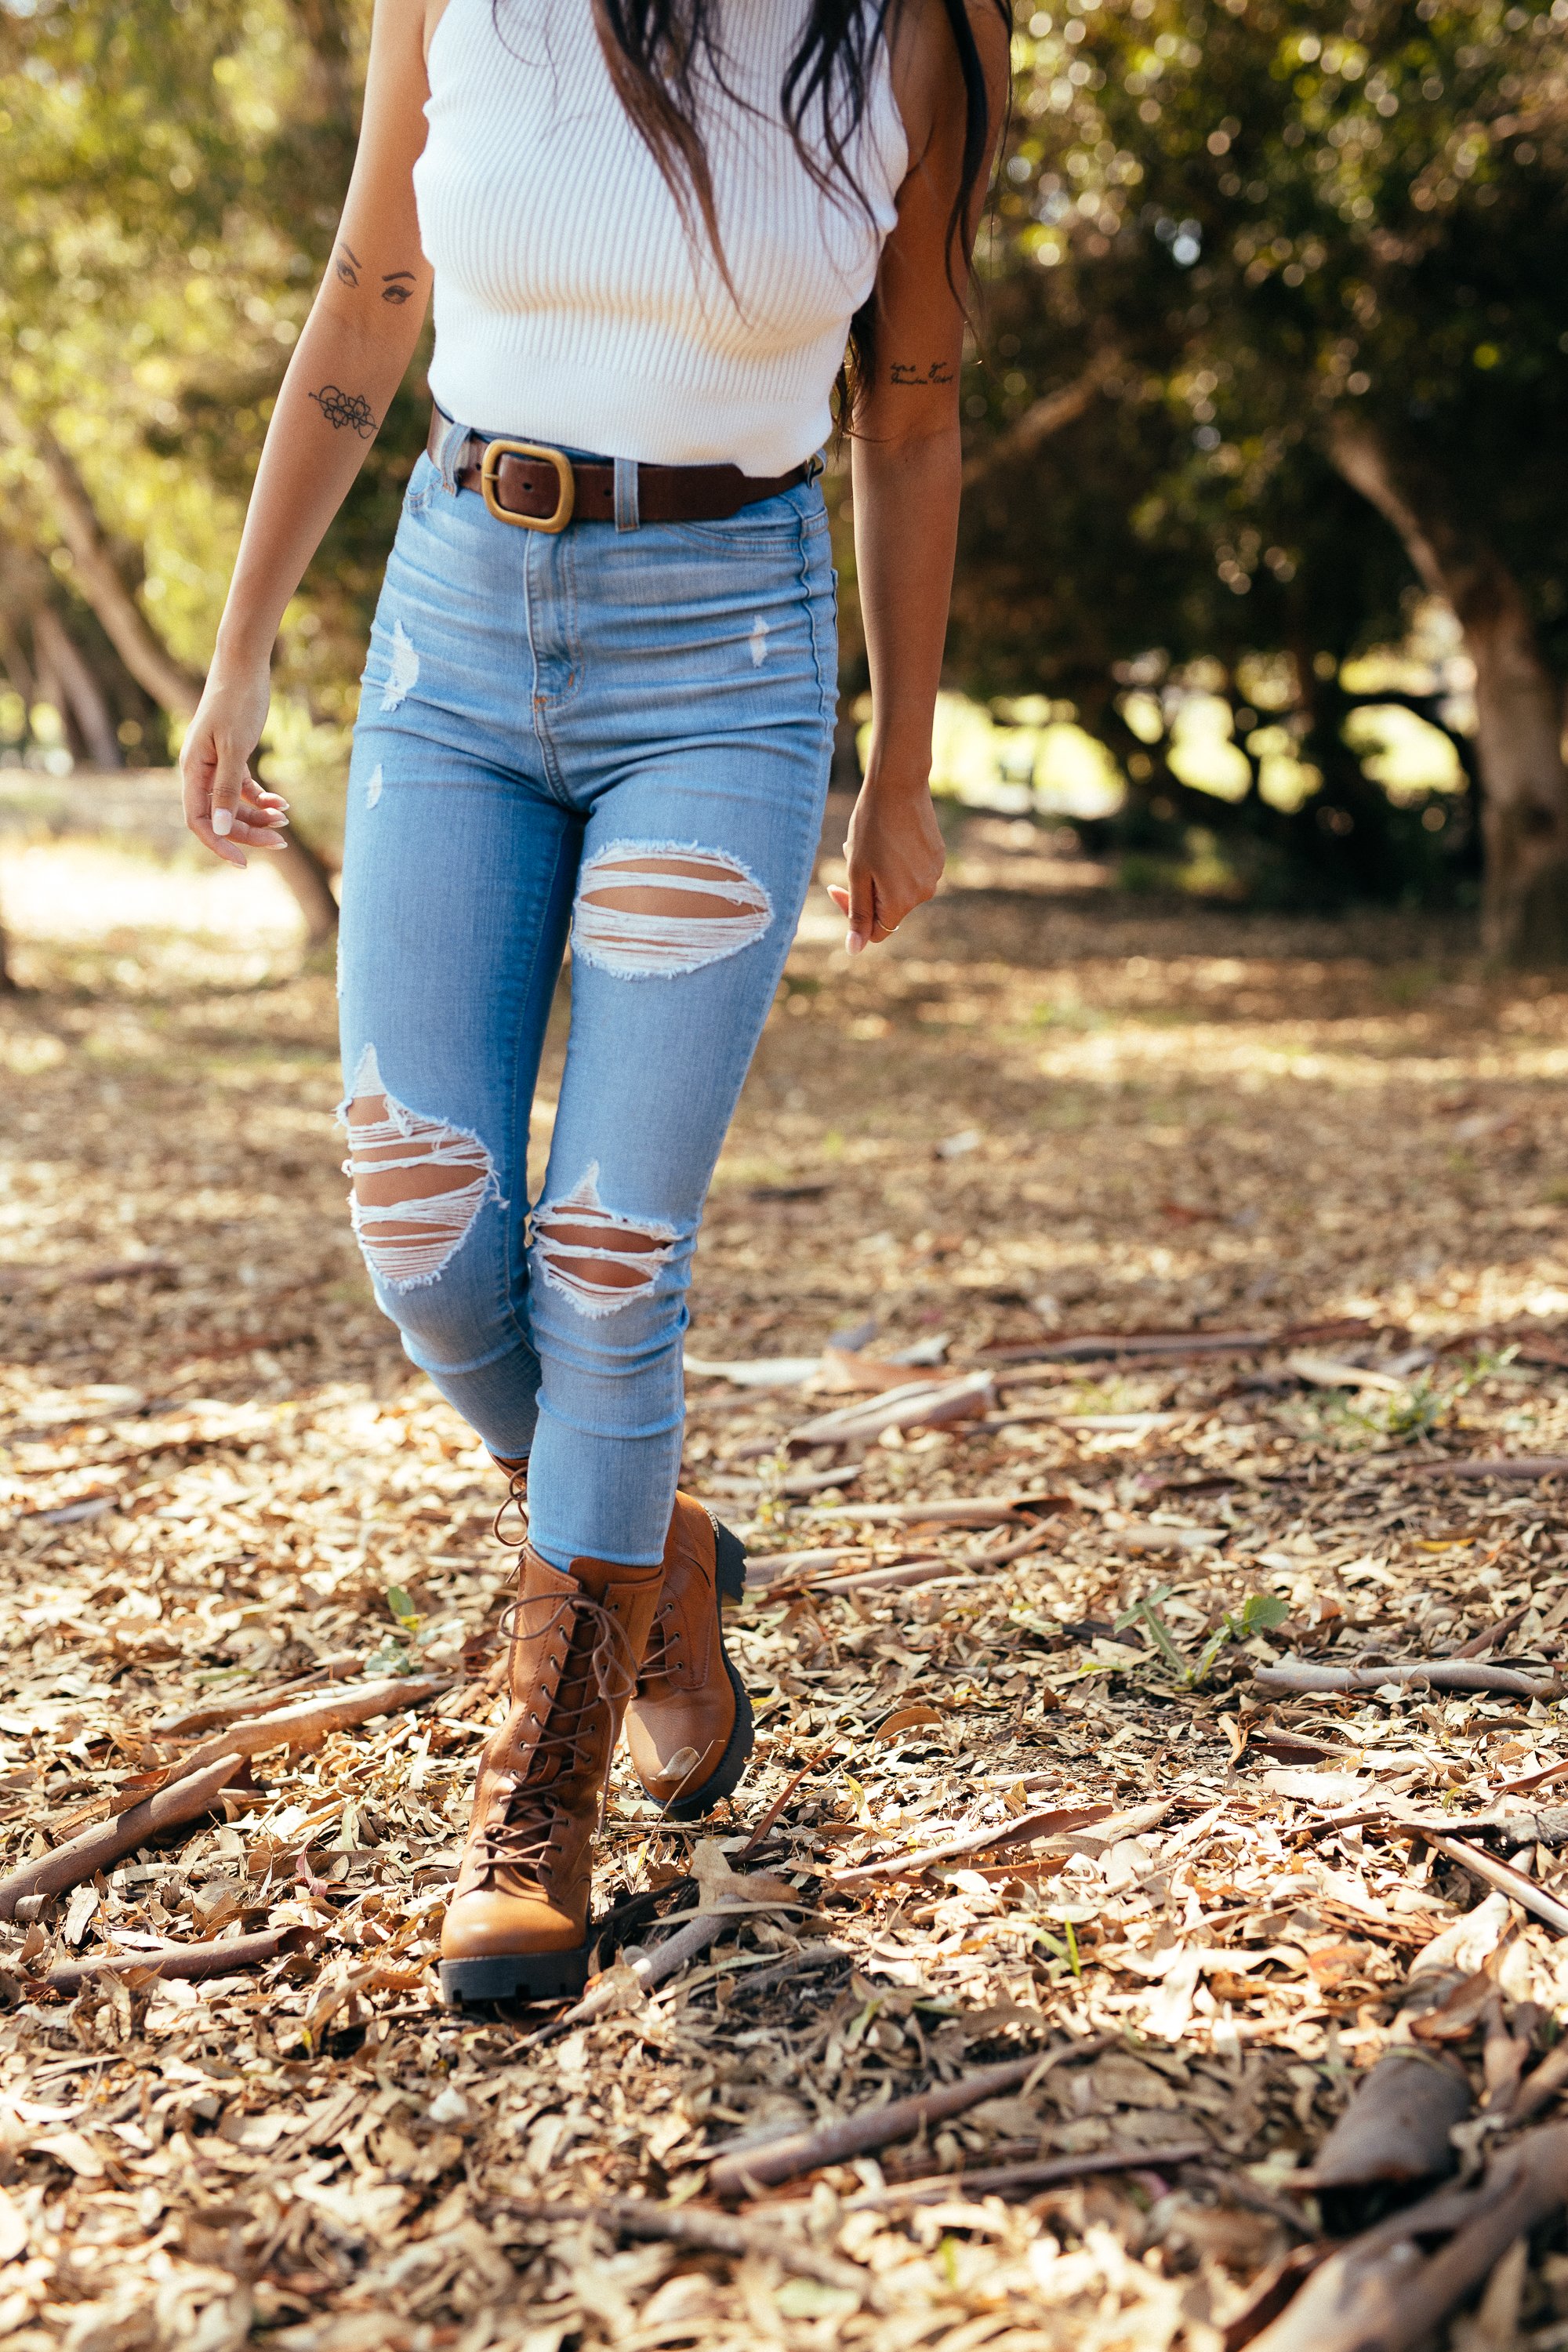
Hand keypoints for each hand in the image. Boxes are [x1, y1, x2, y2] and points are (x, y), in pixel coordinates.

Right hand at [179, 664, 288, 867]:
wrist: (244, 666)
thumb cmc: (237, 702)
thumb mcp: (234, 748)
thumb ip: (228, 789)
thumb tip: (222, 830)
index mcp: (192, 770)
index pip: (199, 821)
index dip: (220, 844)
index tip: (245, 863)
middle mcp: (200, 771)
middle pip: (221, 817)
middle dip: (250, 831)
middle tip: (283, 840)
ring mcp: (216, 764)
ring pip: (235, 805)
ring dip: (259, 815)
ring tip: (286, 819)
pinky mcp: (233, 756)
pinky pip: (244, 788)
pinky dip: (262, 798)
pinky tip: (283, 804)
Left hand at [827, 773, 944, 952]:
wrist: (898, 786)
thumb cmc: (871, 828)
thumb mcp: (857, 873)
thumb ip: (858, 914)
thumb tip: (855, 950)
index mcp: (901, 902)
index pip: (875, 931)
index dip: (852, 915)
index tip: (836, 886)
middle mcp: (923, 894)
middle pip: (887, 910)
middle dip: (866, 890)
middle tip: (852, 857)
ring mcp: (934, 875)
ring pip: (899, 890)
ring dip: (880, 876)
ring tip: (871, 844)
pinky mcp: (938, 858)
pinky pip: (912, 872)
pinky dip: (896, 863)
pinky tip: (888, 837)